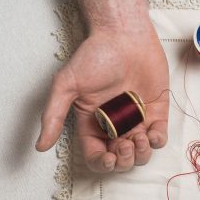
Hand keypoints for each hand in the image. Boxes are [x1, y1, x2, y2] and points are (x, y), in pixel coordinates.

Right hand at [36, 10, 168, 172]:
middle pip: (120, 160)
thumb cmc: (95, 56)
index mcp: (92, 123)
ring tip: (138, 137)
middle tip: (124, 144)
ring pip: (141, 154)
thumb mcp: (67, 85)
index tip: (108, 157)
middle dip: (123, 159)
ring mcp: (136, 120)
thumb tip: (40, 146)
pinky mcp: (156, 113)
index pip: (96, 155)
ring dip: (140, 154)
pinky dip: (157, 142)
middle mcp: (114, 126)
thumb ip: (53, 116)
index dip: (102, 163)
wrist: (124, 36)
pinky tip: (151, 133)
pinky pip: (159, 138)